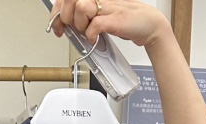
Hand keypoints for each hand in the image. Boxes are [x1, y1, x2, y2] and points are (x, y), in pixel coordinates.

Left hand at [50, 0, 172, 50]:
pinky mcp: (114, 18)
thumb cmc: (124, 21)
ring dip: (80, 26)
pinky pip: (94, 25)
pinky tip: (95, 38)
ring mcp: (106, 6)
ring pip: (80, 8)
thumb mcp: (99, 16)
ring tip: (89, 32)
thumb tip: (65, 24)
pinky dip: (91, 35)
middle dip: (66, 18)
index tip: (57, 26)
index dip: (57, 12)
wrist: (148, 25)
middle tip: (74, 30)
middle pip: (69, 0)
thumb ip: (84, 16)